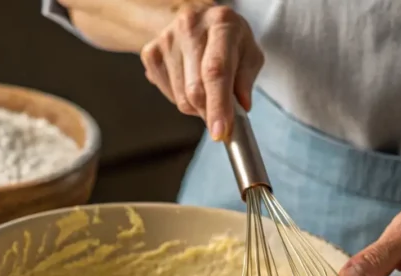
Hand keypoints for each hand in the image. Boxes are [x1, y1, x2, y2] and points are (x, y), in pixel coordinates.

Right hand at [139, 3, 263, 140]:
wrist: (198, 19)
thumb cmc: (228, 39)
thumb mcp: (249, 53)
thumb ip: (246, 81)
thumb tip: (240, 109)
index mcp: (221, 23)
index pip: (216, 70)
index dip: (218, 104)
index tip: (219, 131)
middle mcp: (190, 26)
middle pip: (195, 89)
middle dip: (210, 112)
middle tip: (221, 116)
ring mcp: (166, 39)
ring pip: (181, 98)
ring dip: (197, 107)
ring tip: (207, 90)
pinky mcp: (150, 53)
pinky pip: (168, 95)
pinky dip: (182, 99)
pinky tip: (190, 82)